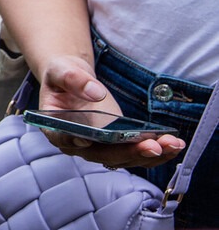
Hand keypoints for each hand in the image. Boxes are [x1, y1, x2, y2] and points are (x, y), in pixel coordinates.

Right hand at [37, 53, 184, 167]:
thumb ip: (74, 79)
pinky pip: (135, 155)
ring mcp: (98, 148)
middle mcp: (77, 144)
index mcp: (55, 127)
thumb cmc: (63, 75)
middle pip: (101, 155)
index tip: (89, 140)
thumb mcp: (61, 70)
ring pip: (123, 159)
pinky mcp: (116, 146)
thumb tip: (97, 93)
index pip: (63, 139)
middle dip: (128, 152)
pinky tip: (173, 144)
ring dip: (149, 155)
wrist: (75, 80)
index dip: (75, 142)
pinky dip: (156, 152)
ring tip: (171, 144)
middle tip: (152, 145)